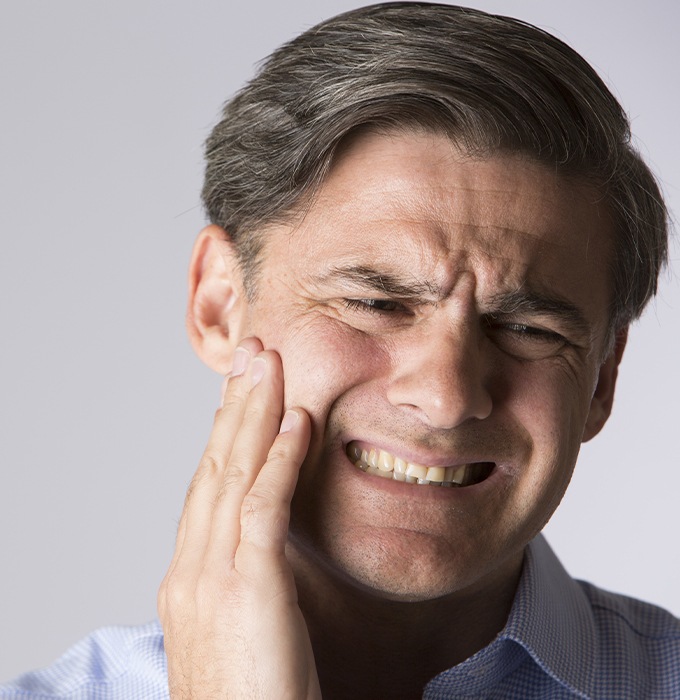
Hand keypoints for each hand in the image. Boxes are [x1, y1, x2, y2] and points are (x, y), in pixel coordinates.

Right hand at [158, 337, 320, 698]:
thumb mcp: (241, 633)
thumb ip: (246, 584)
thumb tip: (265, 550)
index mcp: (188, 580)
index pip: (207, 489)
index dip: (225, 436)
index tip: (242, 395)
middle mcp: (190, 569)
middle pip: (214, 467)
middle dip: (235, 406)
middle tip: (252, 356)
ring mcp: (211, 577)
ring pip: (233, 474)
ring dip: (254, 412)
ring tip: (269, 364)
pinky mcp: (246, 588)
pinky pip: (262, 507)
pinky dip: (279, 458)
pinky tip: (297, 421)